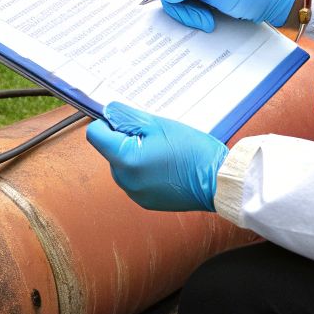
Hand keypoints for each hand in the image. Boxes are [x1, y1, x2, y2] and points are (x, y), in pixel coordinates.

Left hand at [85, 102, 228, 212]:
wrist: (218, 181)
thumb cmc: (193, 152)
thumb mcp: (158, 124)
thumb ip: (127, 117)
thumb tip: (108, 113)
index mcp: (125, 159)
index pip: (95, 135)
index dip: (108, 123)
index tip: (126, 120)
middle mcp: (125, 180)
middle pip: (109, 150)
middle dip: (125, 139)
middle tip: (154, 136)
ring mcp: (134, 193)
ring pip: (121, 164)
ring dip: (135, 154)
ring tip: (162, 151)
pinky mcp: (145, 200)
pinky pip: (134, 179)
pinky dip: (144, 170)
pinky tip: (165, 165)